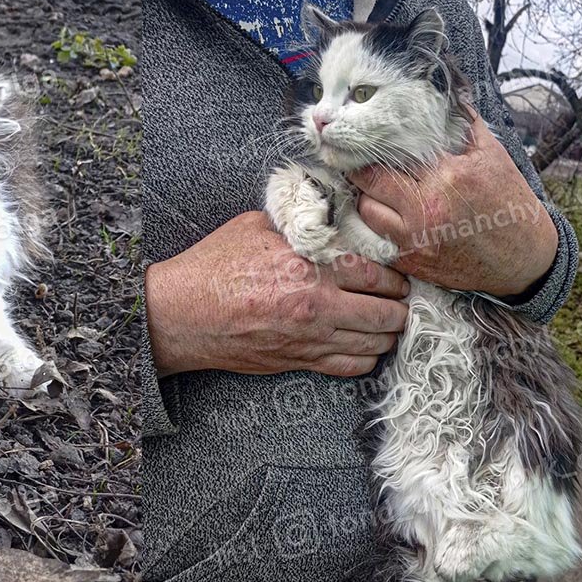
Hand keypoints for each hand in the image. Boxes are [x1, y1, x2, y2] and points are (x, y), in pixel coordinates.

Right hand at [145, 212, 409, 377]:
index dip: (394, 276)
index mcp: (309, 268)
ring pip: (375, 344)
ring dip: (386, 332)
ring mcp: (309, 340)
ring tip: (383, 319)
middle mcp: (316, 307)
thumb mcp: (257, 227)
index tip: (395, 273)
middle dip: (399, 305)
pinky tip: (361, 342)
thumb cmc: (214, 267)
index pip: (377, 275)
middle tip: (397, 297)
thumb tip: (331, 214)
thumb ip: (301, 224)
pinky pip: (352, 367)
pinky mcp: (299, 362)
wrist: (182, 314)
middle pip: (387, 314)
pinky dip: (365, 356)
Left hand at [351, 112, 556, 297]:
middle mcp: (426, 209)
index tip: (362, 141)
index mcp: (448, 177)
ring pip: (366, 212)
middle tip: (355, 162)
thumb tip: (444, 97)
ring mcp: (415, 239)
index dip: (373, 148)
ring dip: (366, 198)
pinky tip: (382, 216)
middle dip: (360, 171)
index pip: (392, 155)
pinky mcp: (411, 262)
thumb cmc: (510, 205)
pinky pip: (375, 240)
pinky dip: (374, 226)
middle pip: (370, 183)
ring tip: (372, 189)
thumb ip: (464, 126)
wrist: (524, 259)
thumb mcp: (493, 157)